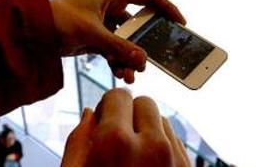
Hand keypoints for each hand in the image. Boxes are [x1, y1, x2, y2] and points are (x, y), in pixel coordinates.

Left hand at [50, 0, 184, 83]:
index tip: (181, 24)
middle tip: (155, 60)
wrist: (32, 31)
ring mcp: (104, 23)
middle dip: (146, 45)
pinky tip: (121, 75)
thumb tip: (143, 62)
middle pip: (139, 25)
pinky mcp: (96, 38)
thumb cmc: (59, 19)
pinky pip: (115, 51)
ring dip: (131, 58)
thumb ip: (118, 48)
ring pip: (127, 42)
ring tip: (132, 75)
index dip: (168, 9)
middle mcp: (112, 6)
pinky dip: (118, 62)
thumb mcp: (92, 34)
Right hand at [62, 89, 189, 166]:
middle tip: (119, 141)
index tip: (104, 126)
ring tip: (134, 159)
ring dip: (148, 132)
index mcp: (116, 142)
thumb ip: (78, 141)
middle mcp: (151, 147)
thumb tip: (91, 114)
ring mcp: (174, 160)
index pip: (118, 96)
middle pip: (145, 102)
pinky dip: (163, 149)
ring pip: (163, 121)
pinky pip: (177, 144)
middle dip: (130, 116)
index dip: (107, 110)